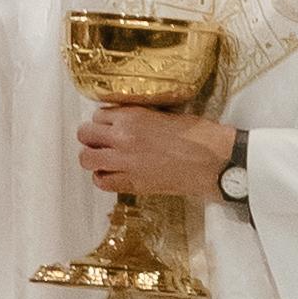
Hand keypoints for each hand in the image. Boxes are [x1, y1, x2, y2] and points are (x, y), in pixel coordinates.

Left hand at [75, 105, 231, 200]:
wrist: (213, 161)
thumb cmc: (199, 135)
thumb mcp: (167, 114)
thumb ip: (141, 117)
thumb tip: (128, 121)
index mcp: (133, 116)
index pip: (98, 115)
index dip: (103, 121)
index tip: (109, 126)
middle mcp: (123, 137)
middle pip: (85, 134)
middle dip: (90, 137)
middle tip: (101, 142)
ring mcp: (126, 162)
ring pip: (86, 159)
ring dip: (93, 157)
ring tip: (104, 158)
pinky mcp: (133, 184)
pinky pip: (102, 182)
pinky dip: (103, 178)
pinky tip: (112, 174)